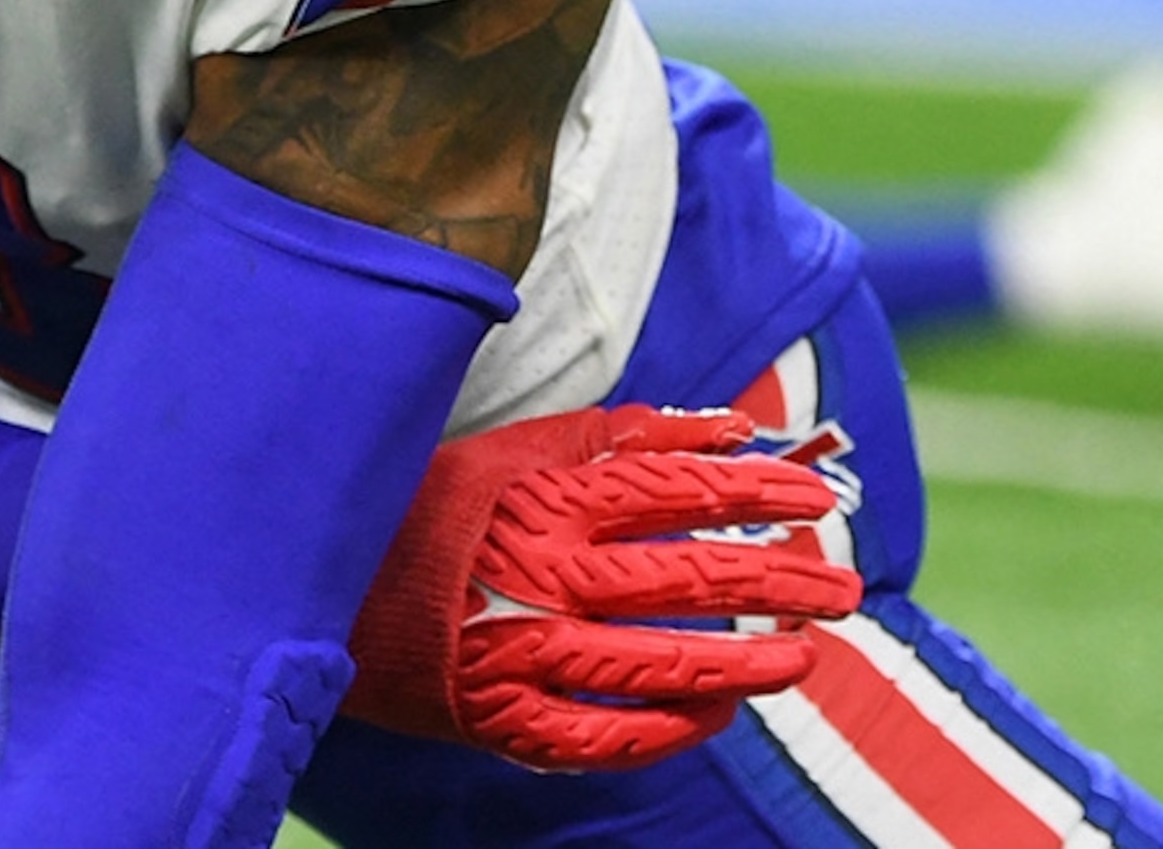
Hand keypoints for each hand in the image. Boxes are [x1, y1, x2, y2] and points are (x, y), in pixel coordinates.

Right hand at [348, 403, 860, 770]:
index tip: (816, 497)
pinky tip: (711, 716)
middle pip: (686, 577)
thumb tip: (724, 426)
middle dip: (779, 582)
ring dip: (742, 664)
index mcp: (542, 497)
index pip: (676, 488)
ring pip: (659, 665)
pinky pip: (601, 737)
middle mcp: (540, 573)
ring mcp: (522, 651)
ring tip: (801, 661)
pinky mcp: (500, 716)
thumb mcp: (511, 450)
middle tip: (846, 587)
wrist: (316, 583)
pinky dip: (664, 730)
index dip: (754, 491)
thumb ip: (616, 437)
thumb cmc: (425, 505)